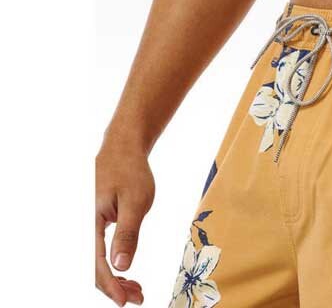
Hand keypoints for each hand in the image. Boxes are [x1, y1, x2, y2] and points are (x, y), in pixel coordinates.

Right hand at [95, 134, 154, 304]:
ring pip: (95, 262)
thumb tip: (122, 266)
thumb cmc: (130, 171)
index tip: (124, 301)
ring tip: (135, 290)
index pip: (96, 264)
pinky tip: (125, 272)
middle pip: (92, 268)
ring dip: (113, 279)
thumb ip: (128, 233)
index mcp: (89, 223)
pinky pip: (98, 252)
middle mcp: (83, 228)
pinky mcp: (95, 225)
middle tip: (137, 297)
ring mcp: (87, 227)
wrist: (123, 149)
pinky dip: (112, 266)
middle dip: (113, 286)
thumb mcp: (136, 201)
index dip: (110, 285)